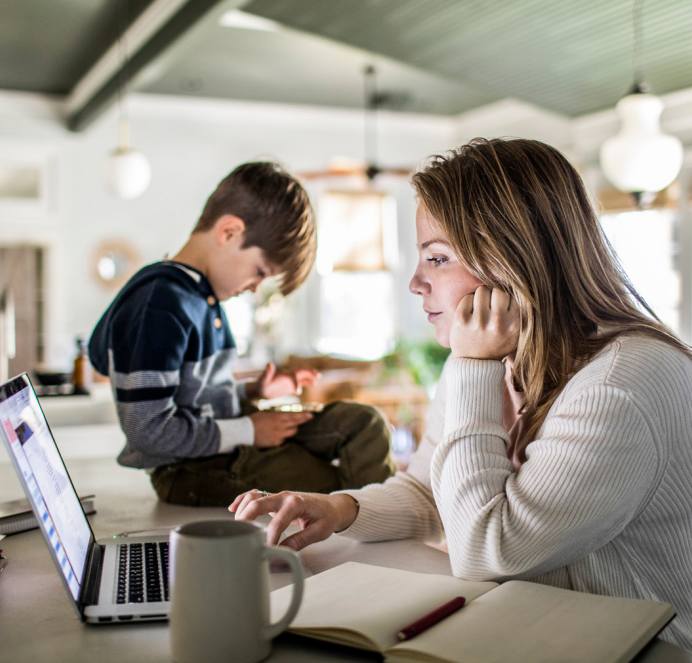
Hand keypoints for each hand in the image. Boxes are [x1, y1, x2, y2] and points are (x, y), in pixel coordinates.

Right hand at [229, 490, 358, 548]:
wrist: (332, 506)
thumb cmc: (327, 517)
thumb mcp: (319, 531)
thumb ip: (300, 540)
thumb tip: (283, 552)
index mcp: (296, 503)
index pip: (277, 522)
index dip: (269, 538)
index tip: (266, 551)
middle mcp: (285, 496)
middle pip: (258, 503)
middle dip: (246, 518)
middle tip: (239, 534)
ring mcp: (278, 496)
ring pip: (254, 496)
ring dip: (242, 509)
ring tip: (237, 526)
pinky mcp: (274, 500)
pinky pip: (255, 495)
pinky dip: (242, 499)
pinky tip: (233, 508)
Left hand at [249, 363, 320, 399]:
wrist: (260, 390)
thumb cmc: (261, 384)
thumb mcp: (263, 379)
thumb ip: (267, 372)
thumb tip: (269, 363)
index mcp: (283, 373)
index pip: (293, 376)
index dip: (296, 382)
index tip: (297, 392)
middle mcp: (288, 374)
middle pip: (301, 371)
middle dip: (309, 372)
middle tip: (317, 375)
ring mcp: (290, 380)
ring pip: (303, 376)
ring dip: (310, 375)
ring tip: (318, 377)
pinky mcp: (291, 386)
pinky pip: (301, 383)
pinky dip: (307, 382)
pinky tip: (313, 384)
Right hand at [249, 411, 312, 447]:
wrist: (244, 432)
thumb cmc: (253, 420)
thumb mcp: (265, 413)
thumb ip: (276, 413)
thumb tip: (285, 412)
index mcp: (276, 417)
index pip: (293, 415)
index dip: (303, 415)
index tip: (311, 414)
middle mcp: (279, 426)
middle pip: (296, 423)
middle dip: (303, 420)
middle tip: (310, 417)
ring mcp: (278, 435)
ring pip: (292, 432)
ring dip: (293, 428)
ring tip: (290, 426)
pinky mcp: (275, 443)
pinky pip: (283, 439)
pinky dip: (283, 436)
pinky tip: (277, 434)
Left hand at [450, 286, 519, 359]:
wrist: (475, 364)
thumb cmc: (497, 344)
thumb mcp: (516, 334)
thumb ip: (519, 314)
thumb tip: (520, 286)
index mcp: (514, 325)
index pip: (513, 296)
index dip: (506, 300)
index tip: (502, 308)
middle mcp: (497, 322)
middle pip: (498, 290)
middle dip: (494, 296)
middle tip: (490, 306)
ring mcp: (478, 321)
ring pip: (482, 290)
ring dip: (481, 297)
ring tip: (480, 309)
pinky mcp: (461, 320)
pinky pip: (467, 297)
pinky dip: (469, 302)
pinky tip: (470, 313)